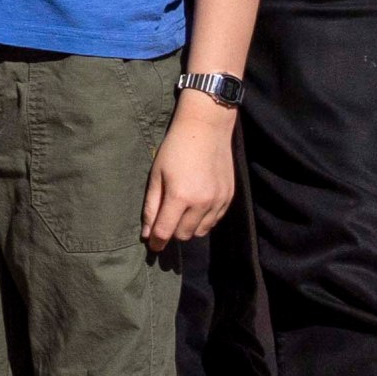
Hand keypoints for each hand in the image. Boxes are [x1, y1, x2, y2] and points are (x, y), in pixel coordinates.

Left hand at [141, 96, 237, 247]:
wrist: (206, 129)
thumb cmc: (175, 149)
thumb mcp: (156, 176)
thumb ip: (151, 207)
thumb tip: (147, 233)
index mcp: (180, 197)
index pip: (166, 232)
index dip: (157, 242)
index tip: (152, 246)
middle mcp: (201, 203)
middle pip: (184, 235)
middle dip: (172, 232)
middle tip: (166, 220)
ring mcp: (218, 201)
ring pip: (201, 231)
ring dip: (189, 228)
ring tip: (181, 212)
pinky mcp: (229, 197)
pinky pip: (215, 221)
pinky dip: (204, 220)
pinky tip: (196, 207)